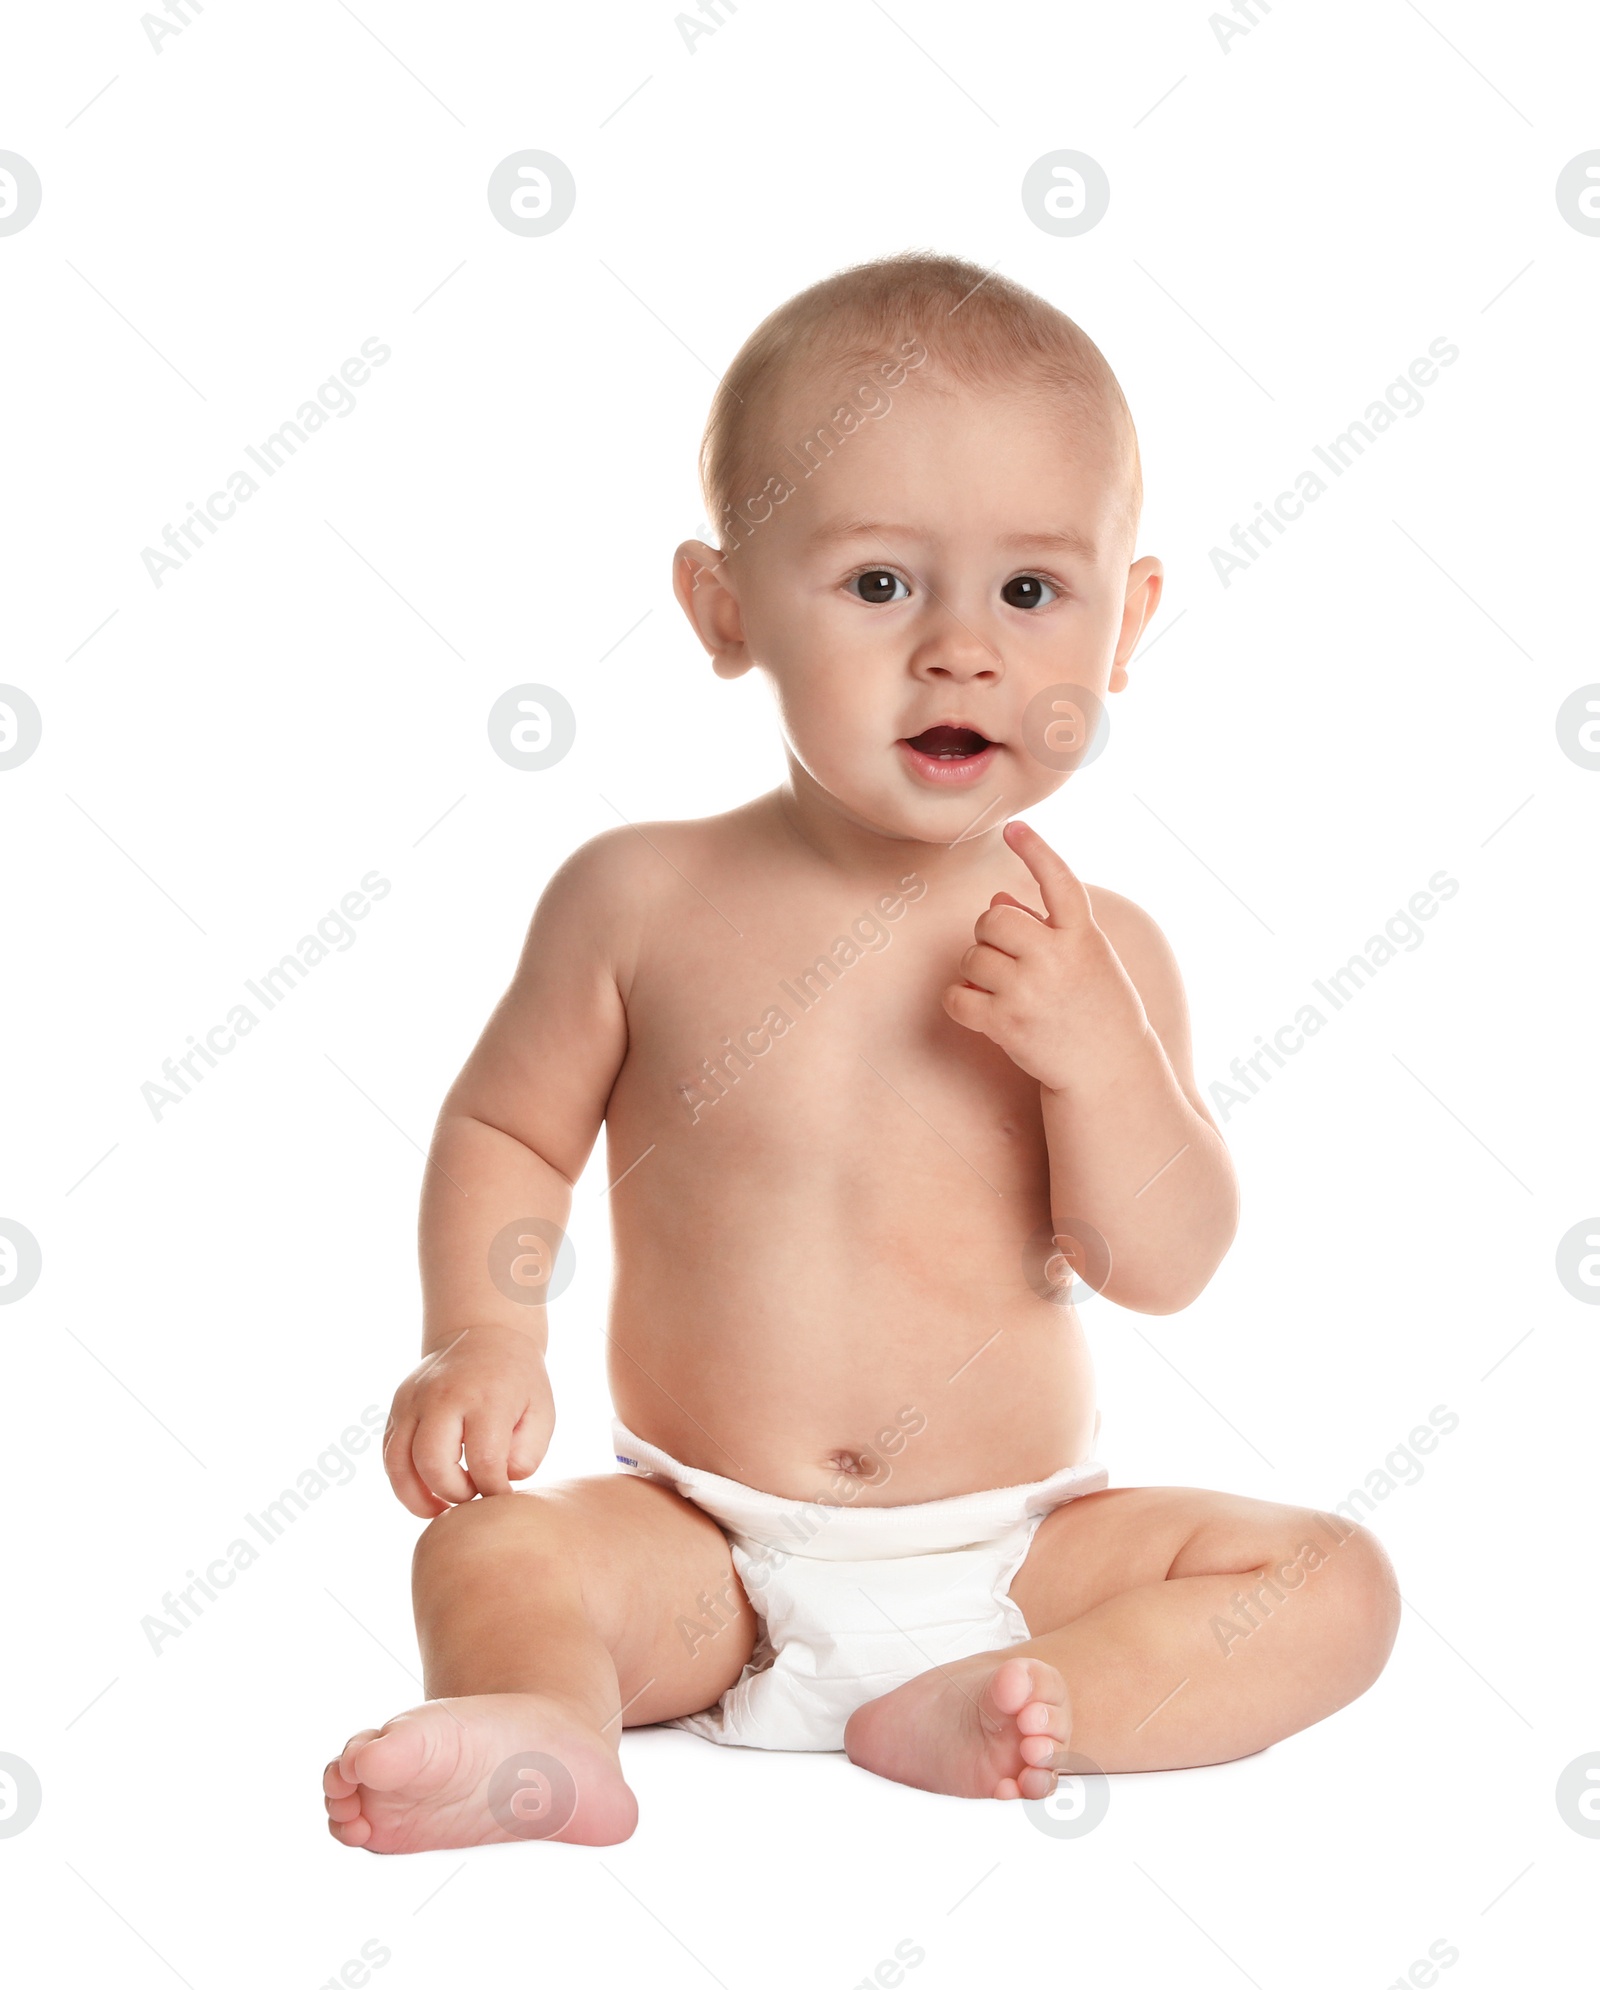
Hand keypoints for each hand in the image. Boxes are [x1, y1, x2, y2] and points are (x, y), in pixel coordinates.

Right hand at [382, 1323, 554, 1516]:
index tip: (503, 1496)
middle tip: (472, 1495)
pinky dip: (402, 1481)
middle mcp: (444, 1396)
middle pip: (432, 1462)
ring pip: (398, 1462)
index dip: (494, 1491)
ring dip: (416, 1498)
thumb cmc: (518, 1381)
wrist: (483, 1333)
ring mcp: (414, 1399)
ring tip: (439, 1511)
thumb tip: (499, 1482)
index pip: (485, 1461)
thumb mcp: (541, 1411)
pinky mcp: (398, 1405)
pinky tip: (425, 1492)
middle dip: (453, 1493)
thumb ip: (528, 1453)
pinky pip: (390, 1453)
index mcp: (486, 1397)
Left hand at [942, 819, 1150, 1093]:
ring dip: (976, 969)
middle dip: (989, 934)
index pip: (1058, 880)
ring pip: (971, 956)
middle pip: (992, 918)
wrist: (1108, 1070)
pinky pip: (956, 997)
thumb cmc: (1094, 1008)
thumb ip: (1046, 926)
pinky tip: (979, 1009)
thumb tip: (997, 898)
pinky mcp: (1006, 1023)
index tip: (1014, 829)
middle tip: (1007, 957)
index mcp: (1082, 935)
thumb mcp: (1085, 959)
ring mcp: (1029, 990)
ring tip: (1001, 988)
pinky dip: (960, 1001)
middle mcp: (1056, 956)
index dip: (1036, 851)